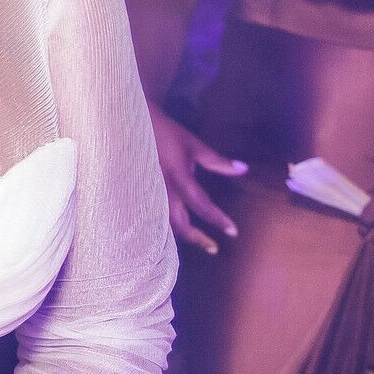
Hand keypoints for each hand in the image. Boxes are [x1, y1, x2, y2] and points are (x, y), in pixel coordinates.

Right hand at [149, 107, 246, 254]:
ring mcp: (149, 196)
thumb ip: (217, 161)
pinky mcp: (140, 195)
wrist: (130, 126)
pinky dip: (166, 228)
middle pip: (181, 225)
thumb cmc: (165, 133)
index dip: (219, 221)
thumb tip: (243, 169)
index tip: (233, 232)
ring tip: (195, 241)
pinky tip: (172, 231)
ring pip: (165, 225)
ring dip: (182, 236)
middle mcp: (163, 192)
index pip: (202, 206)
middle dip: (198, 239)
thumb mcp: (193, 144)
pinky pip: (154, 218)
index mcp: (179, 179)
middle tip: (214, 248)